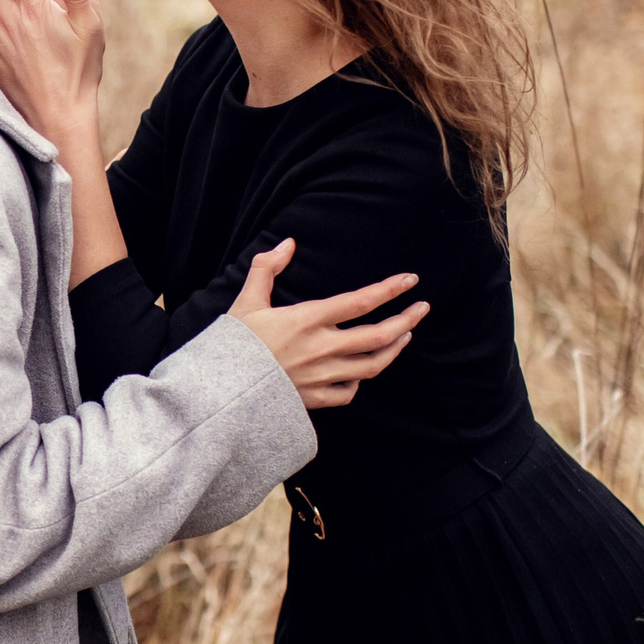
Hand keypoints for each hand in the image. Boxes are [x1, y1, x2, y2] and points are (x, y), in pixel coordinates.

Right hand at [227, 241, 426, 409]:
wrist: (221, 393)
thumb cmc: (234, 345)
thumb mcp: (246, 301)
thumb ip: (266, 268)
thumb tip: (287, 243)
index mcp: (308, 320)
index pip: (361, 301)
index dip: (390, 289)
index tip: (410, 280)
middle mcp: (322, 348)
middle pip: (379, 335)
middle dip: (406, 319)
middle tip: (422, 308)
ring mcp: (322, 376)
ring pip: (372, 365)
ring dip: (394, 349)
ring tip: (405, 336)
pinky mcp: (315, 400)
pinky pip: (349, 392)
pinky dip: (359, 381)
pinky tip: (363, 371)